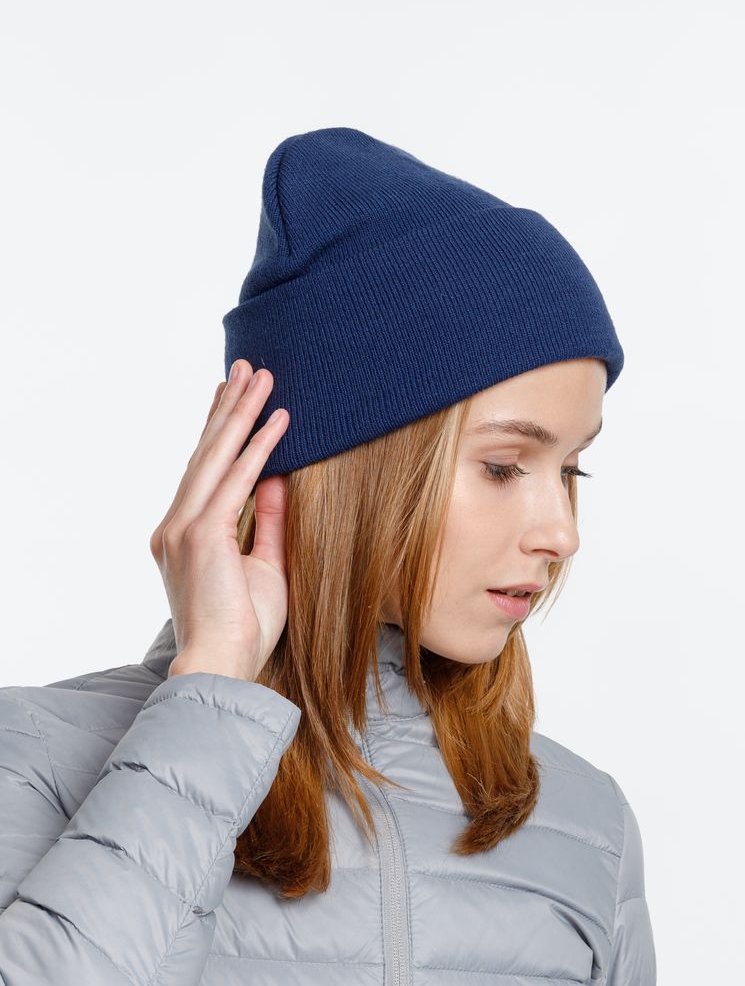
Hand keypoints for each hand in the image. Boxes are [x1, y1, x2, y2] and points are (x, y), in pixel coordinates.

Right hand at [149, 360, 289, 681]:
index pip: (202, 471)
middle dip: (227, 407)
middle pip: (205, 453)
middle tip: (244, 367)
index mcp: (182, 534)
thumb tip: (278, 479)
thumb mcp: (263, 564)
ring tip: (260, 376)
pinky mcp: (201, 535)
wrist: (222, 667)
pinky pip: (236, 481)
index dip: (217, 431)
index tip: (228, 397)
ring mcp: (183, 528)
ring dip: (241, 413)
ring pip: (215, 457)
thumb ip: (267, 520)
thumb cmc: (242, 627)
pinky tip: (277, 420)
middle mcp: (174, 525)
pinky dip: (258, 448)